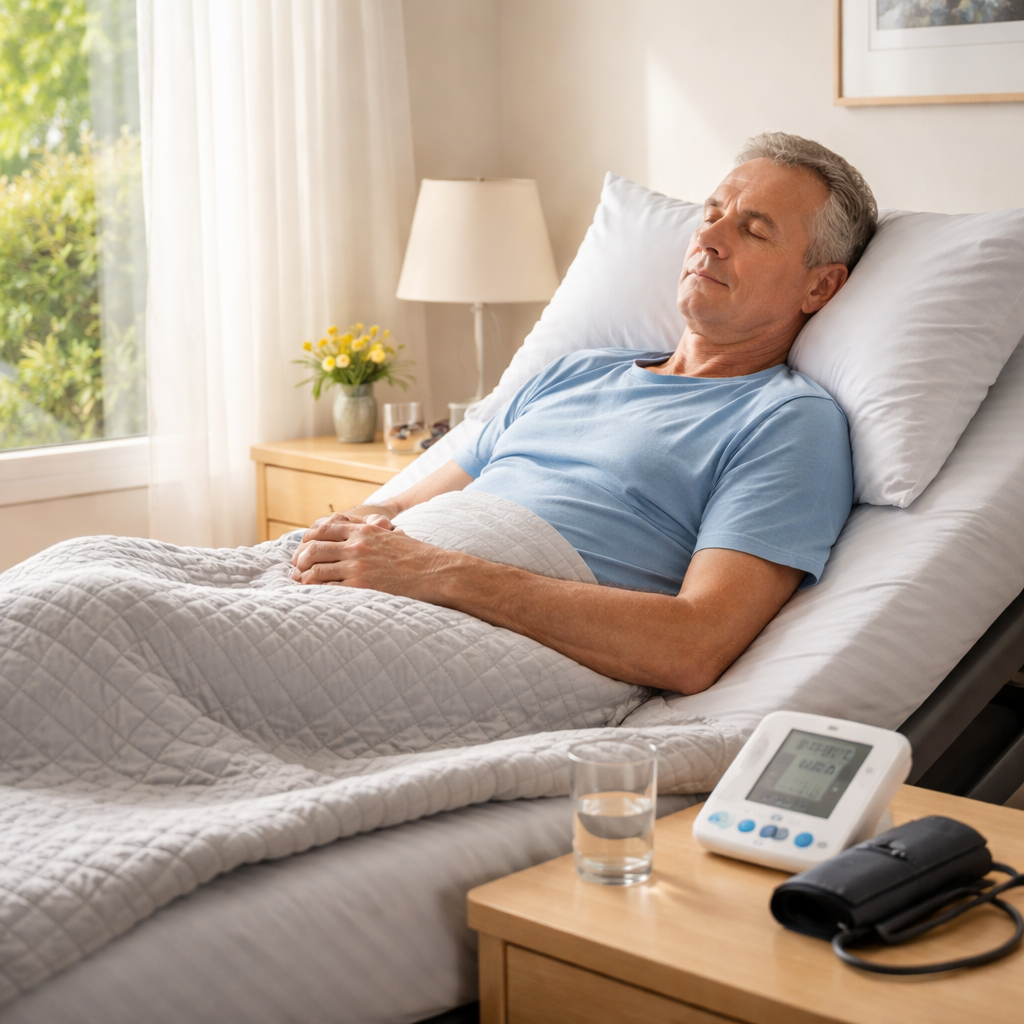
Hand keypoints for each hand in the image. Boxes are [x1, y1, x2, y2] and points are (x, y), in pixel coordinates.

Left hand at [290, 513, 456, 596]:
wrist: (437, 572)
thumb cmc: (418, 556)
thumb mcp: (392, 535)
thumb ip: (374, 533)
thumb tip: (362, 535)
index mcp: (365, 529)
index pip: (325, 528)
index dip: (308, 539)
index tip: (303, 549)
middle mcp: (357, 545)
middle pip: (314, 548)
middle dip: (300, 559)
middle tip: (296, 569)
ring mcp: (358, 565)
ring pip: (316, 569)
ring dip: (305, 577)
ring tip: (302, 583)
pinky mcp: (362, 586)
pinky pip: (329, 589)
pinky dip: (318, 592)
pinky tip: (315, 595)